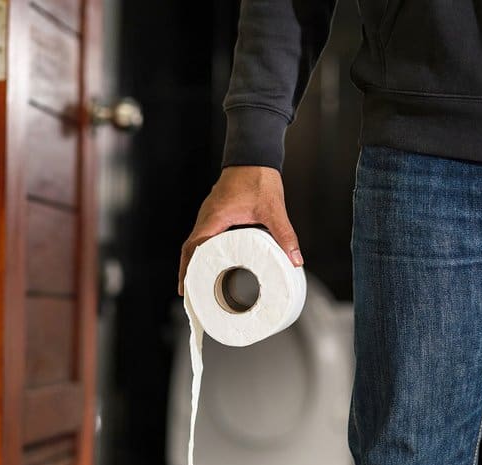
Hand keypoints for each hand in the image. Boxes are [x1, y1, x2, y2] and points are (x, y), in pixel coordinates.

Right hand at [178, 165, 302, 295]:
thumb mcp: (273, 209)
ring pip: (196, 241)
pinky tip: (213, 259)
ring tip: (200, 282)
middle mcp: (207, 216)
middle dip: (189, 272)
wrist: (254, 154)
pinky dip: (204, 249)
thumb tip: (295, 259)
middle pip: (190, 249)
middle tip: (192, 293)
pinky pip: (204, 233)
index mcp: (214, 218)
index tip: (186, 289)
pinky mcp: (216, 212)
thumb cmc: (258, 177)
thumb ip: (285, 234)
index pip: (192, 248)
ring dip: (196, 260)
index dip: (187, 270)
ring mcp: (210, 213)